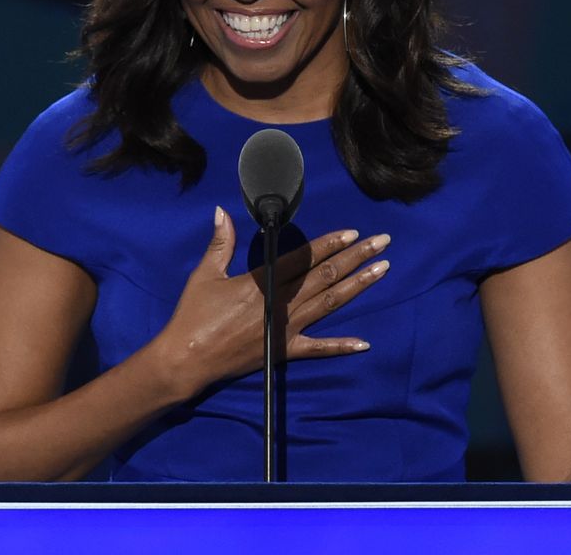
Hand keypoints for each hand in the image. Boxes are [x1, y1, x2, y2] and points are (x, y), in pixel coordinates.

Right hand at [152, 206, 389, 396]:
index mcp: (263, 280)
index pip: (305, 257)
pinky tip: (364, 343)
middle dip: (356, 257)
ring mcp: (286, 328)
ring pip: (329, 303)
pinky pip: (317, 348)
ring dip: (358, 286)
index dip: (330, 243)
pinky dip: (340, 346)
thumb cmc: (193, 315)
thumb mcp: (205, 274)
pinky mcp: (284, 351)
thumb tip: (222, 212)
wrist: (187, 359)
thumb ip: (221, 243)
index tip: (353, 232)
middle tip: (382, 242)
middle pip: (326, 275)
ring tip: (382, 270)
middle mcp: (282, 302)